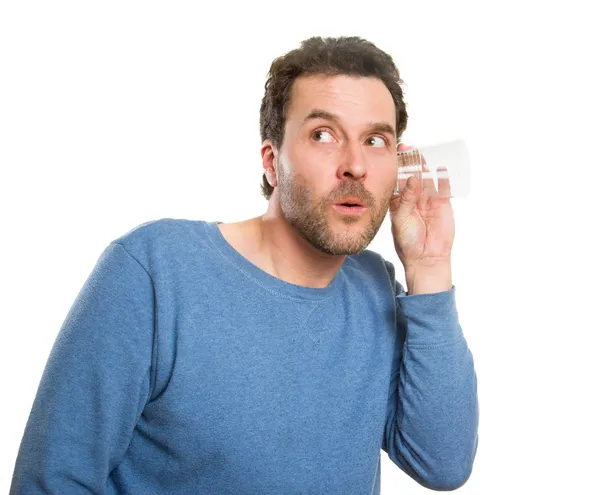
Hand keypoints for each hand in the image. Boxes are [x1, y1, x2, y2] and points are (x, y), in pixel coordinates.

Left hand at [389, 144, 455, 267]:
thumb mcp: (401, 219)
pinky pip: (444, 188)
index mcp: (399, 202)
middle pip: (413, 175)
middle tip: (408, 148)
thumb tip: (412, 178)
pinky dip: (443, 177)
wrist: (425, 258)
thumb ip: (406, 199)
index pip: (398, 180)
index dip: (397, 168)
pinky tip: (441, 167)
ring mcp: (428, 200)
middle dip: (410, 162)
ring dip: (425, 166)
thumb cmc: (408, 242)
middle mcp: (413, 198)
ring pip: (427, 179)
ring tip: (422, 152)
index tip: (395, 155)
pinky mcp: (443, 204)